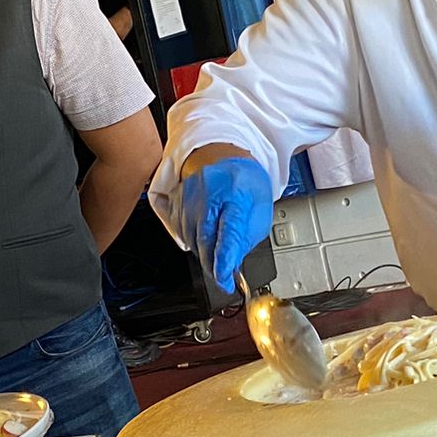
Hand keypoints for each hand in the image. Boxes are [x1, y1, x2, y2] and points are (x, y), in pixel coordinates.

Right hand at [178, 156, 273, 290]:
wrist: (225, 157)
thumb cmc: (246, 183)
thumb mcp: (260, 211)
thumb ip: (246, 239)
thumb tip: (231, 265)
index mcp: (236, 191)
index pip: (228, 231)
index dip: (225, 259)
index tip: (224, 279)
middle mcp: (208, 190)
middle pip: (205, 239)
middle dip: (214, 264)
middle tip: (223, 275)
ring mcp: (188, 193)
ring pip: (190, 238)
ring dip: (204, 252)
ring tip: (217, 247)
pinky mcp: (176, 198)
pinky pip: (180, 230)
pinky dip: (192, 239)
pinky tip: (204, 232)